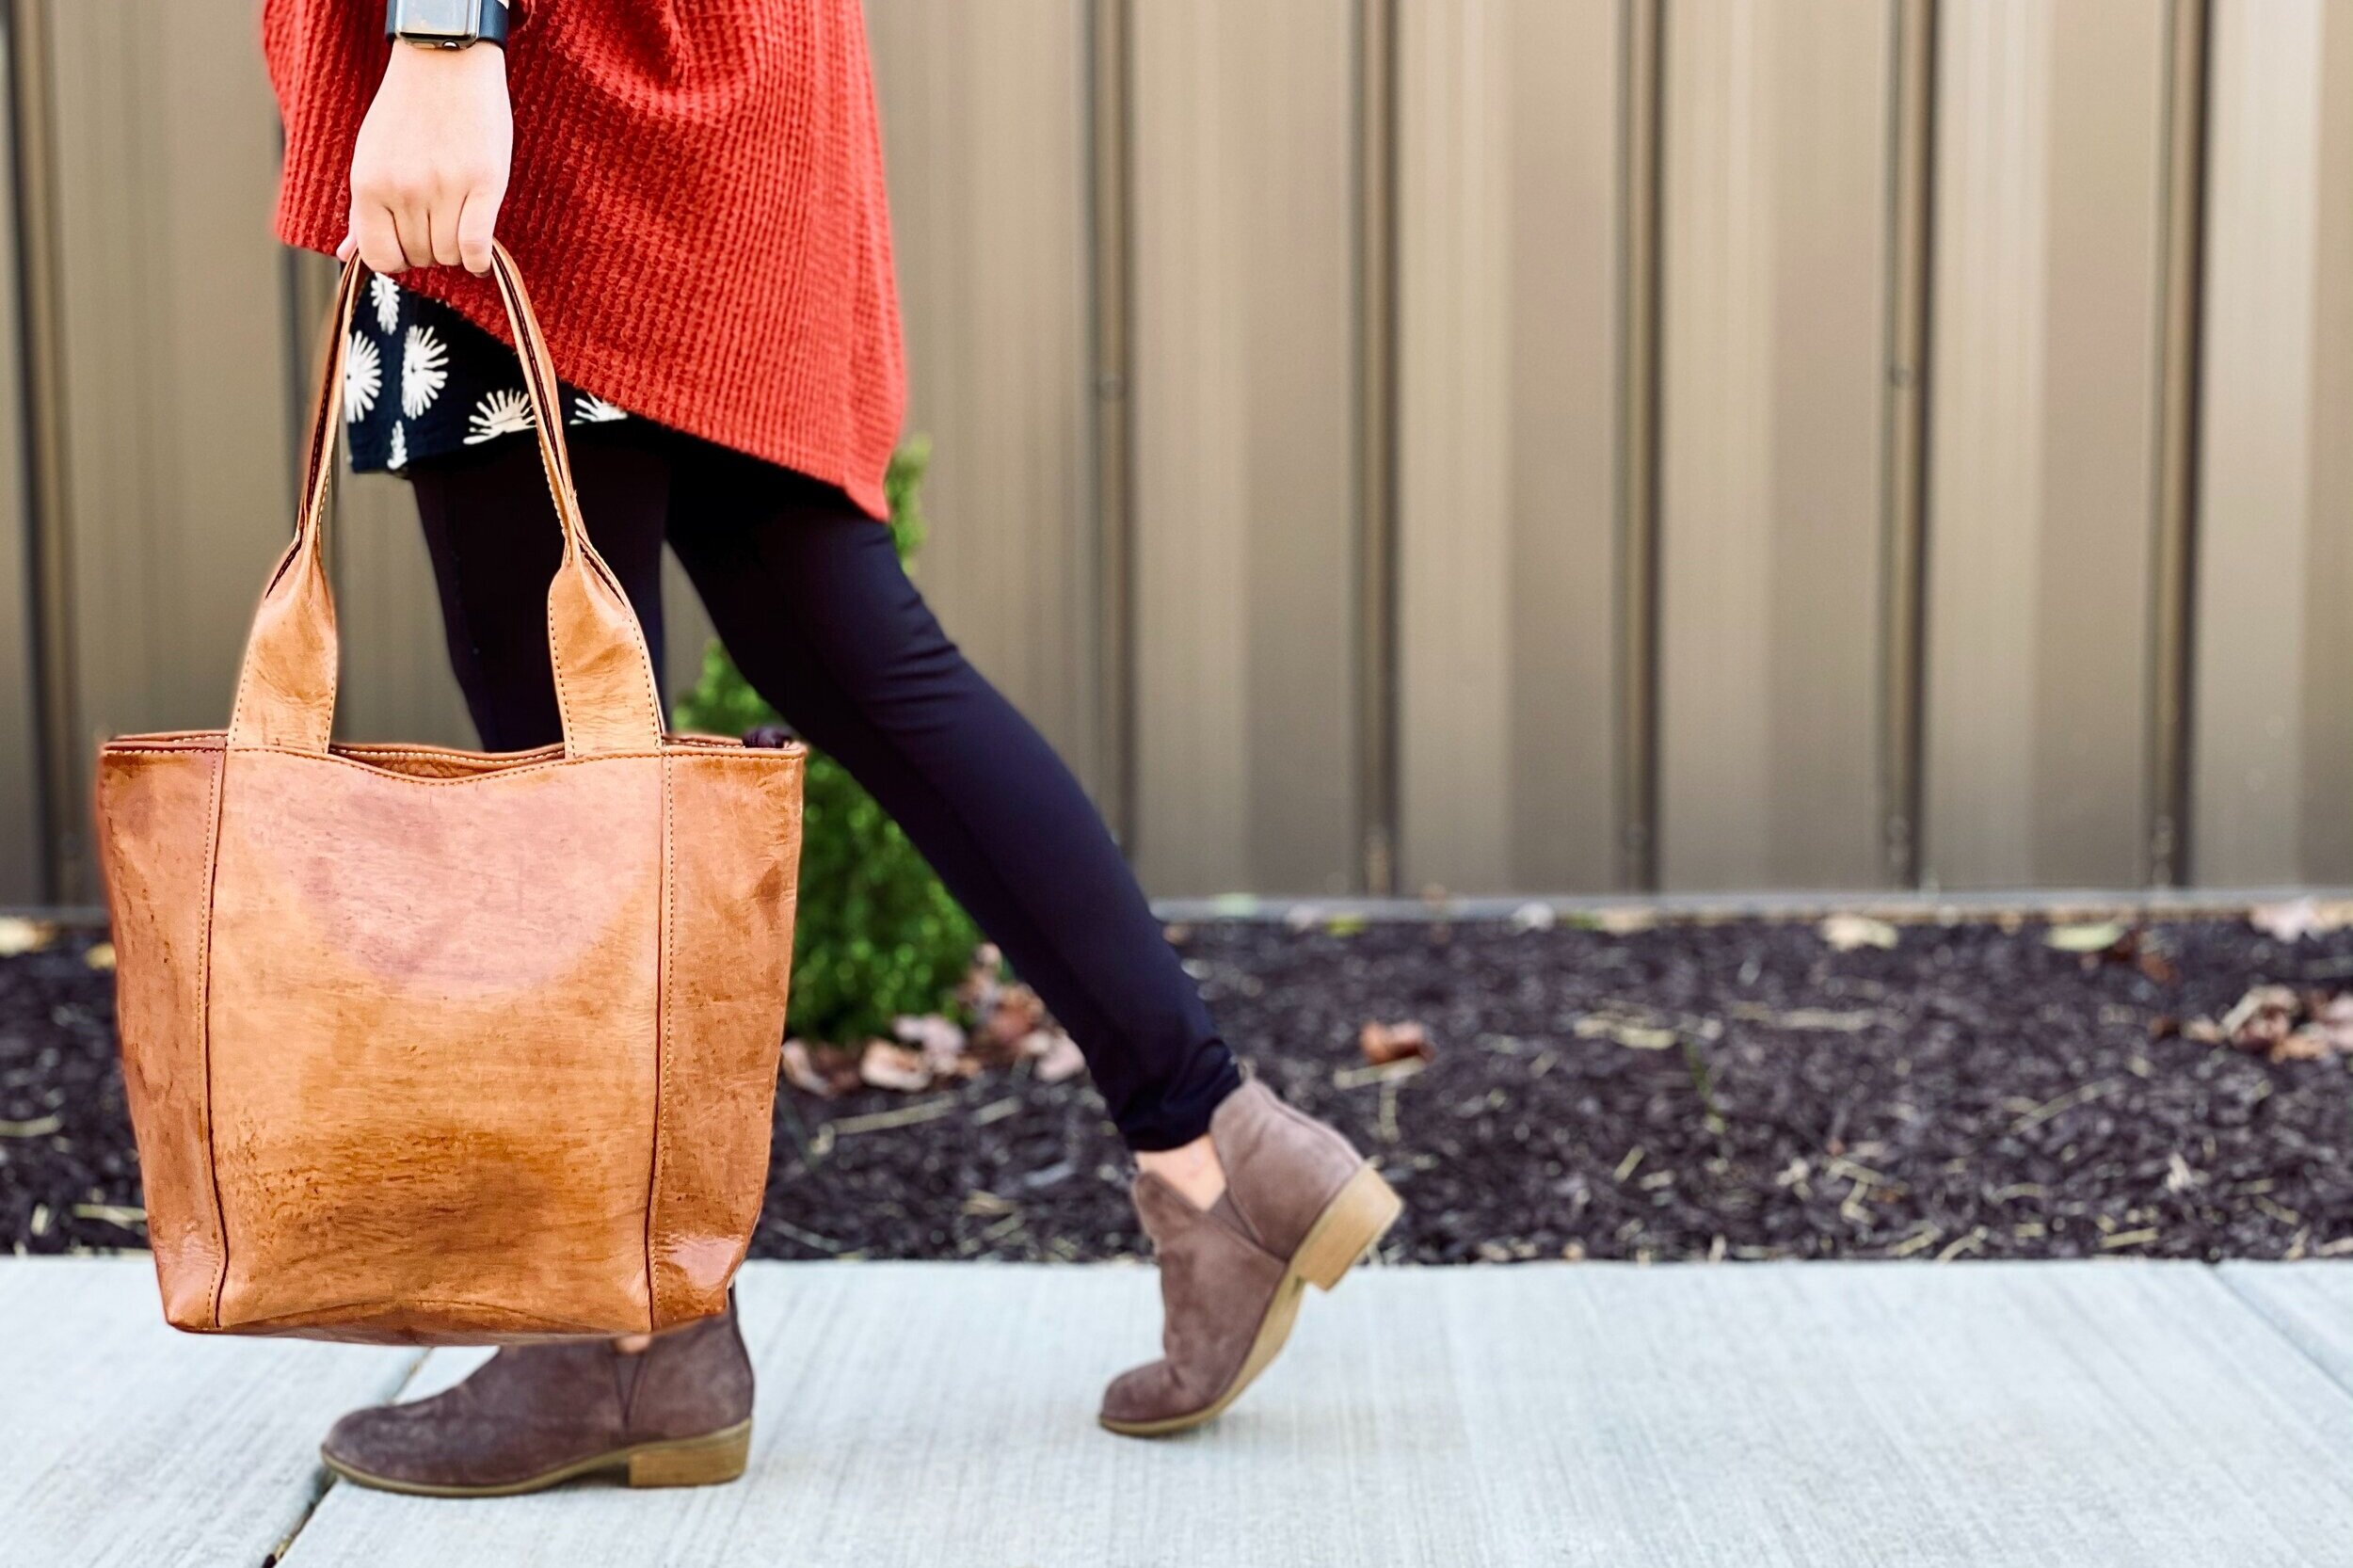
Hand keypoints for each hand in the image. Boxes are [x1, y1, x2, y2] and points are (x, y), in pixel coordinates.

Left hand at [339, 42, 511, 275]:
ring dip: (456, 251)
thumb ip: (362, 211)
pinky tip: (481, 256)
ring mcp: (444, 186)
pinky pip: (476, 245)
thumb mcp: (371, 158)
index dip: (398, 260)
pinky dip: (480, 260)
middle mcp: (403, 189)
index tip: (410, 246)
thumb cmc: (406, 112)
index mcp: (368, 184)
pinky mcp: (484, 182)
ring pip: (449, 255)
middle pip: (420, 257)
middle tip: (438, 223)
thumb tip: (347, 256)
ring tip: (459, 225)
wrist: (444, 62)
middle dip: (430, 249)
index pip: (380, 258)